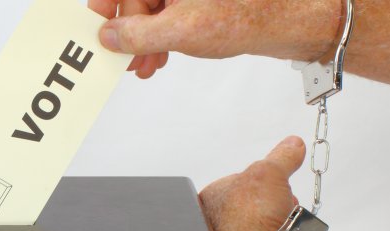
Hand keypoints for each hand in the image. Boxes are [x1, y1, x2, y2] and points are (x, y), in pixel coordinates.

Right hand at [88, 0, 340, 78]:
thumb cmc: (246, 16)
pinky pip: (170, 11)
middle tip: (125, 59)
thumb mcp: (180, 31)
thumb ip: (137, 34)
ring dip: (145, 37)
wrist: (291, 21)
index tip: (98, 30)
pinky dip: (163, 34)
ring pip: (153, 6)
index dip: (108, 8)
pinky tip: (162, 56)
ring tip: (146, 66)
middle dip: (129, 30)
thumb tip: (109, 35)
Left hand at [198, 136, 303, 230]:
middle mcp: (211, 222)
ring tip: (284, 225)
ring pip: (259, 224)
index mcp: (208, 199)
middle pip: (252, 204)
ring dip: (276, 221)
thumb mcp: (271, 172)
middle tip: (281, 208)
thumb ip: (282, 156)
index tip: (276, 187)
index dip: (264, 182)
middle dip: (272, 204)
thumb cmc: (254, 217)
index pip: (239, 181)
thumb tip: (294, 144)